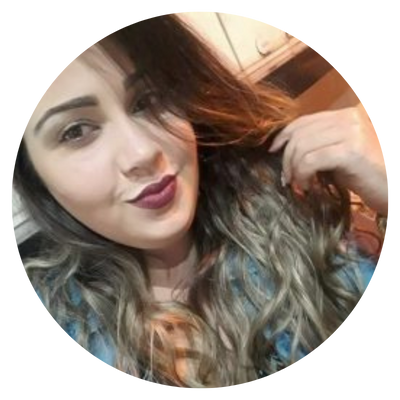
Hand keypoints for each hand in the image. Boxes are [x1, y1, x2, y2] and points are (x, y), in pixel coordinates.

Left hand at [268, 107, 390, 214]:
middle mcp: (348, 119)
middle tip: (287, 178)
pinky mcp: (351, 151)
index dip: (284, 135)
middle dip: (287, 158)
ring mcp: (351, 133)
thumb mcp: (340, 156)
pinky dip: (303, 175)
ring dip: (293, 169)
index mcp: (345, 116)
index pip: (304, 121)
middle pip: (299, 134)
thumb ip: (320, 146)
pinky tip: (308, 187)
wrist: (396, 190)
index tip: (273, 151)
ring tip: (299, 185)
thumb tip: (288, 151)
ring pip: (302, 147)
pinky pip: (311, 160)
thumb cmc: (370, 176)